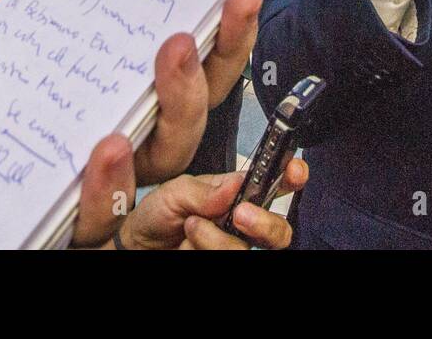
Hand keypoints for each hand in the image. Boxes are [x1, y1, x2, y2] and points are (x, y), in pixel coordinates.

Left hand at [0, 0, 259, 184]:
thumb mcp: (10, 3)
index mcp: (138, 78)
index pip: (205, 61)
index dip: (232, 32)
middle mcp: (137, 127)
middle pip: (199, 109)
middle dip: (209, 69)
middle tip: (189, 32)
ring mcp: (108, 173)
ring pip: (168, 158)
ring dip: (176, 112)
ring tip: (165, 68)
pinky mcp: (67, 209)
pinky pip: (103, 214)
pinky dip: (111, 185)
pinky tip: (108, 148)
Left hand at [118, 160, 307, 249]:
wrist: (137, 245)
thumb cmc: (158, 214)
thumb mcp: (176, 191)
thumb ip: (206, 190)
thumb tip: (237, 183)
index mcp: (238, 193)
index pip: (275, 183)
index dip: (292, 176)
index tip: (293, 171)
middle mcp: (242, 223)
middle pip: (278, 229)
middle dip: (264, 222)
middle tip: (239, 214)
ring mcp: (233, 246)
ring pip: (247, 250)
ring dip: (217, 239)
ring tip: (191, 227)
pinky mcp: (222, 261)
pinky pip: (230, 259)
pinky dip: (206, 250)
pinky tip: (189, 243)